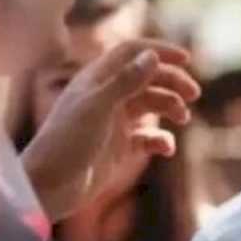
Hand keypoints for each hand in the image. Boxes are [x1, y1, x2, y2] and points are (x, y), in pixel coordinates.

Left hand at [20, 39, 199, 220]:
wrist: (46, 189)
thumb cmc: (66, 142)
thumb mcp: (98, 108)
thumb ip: (126, 81)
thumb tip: (153, 56)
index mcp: (97, 79)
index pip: (132, 52)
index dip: (159, 51)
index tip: (186, 59)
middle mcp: (107, 96)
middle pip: (148, 78)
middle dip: (172, 82)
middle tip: (194, 94)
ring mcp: (113, 122)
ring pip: (151, 105)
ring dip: (170, 107)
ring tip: (182, 118)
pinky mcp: (119, 148)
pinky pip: (148, 138)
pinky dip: (161, 140)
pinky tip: (166, 148)